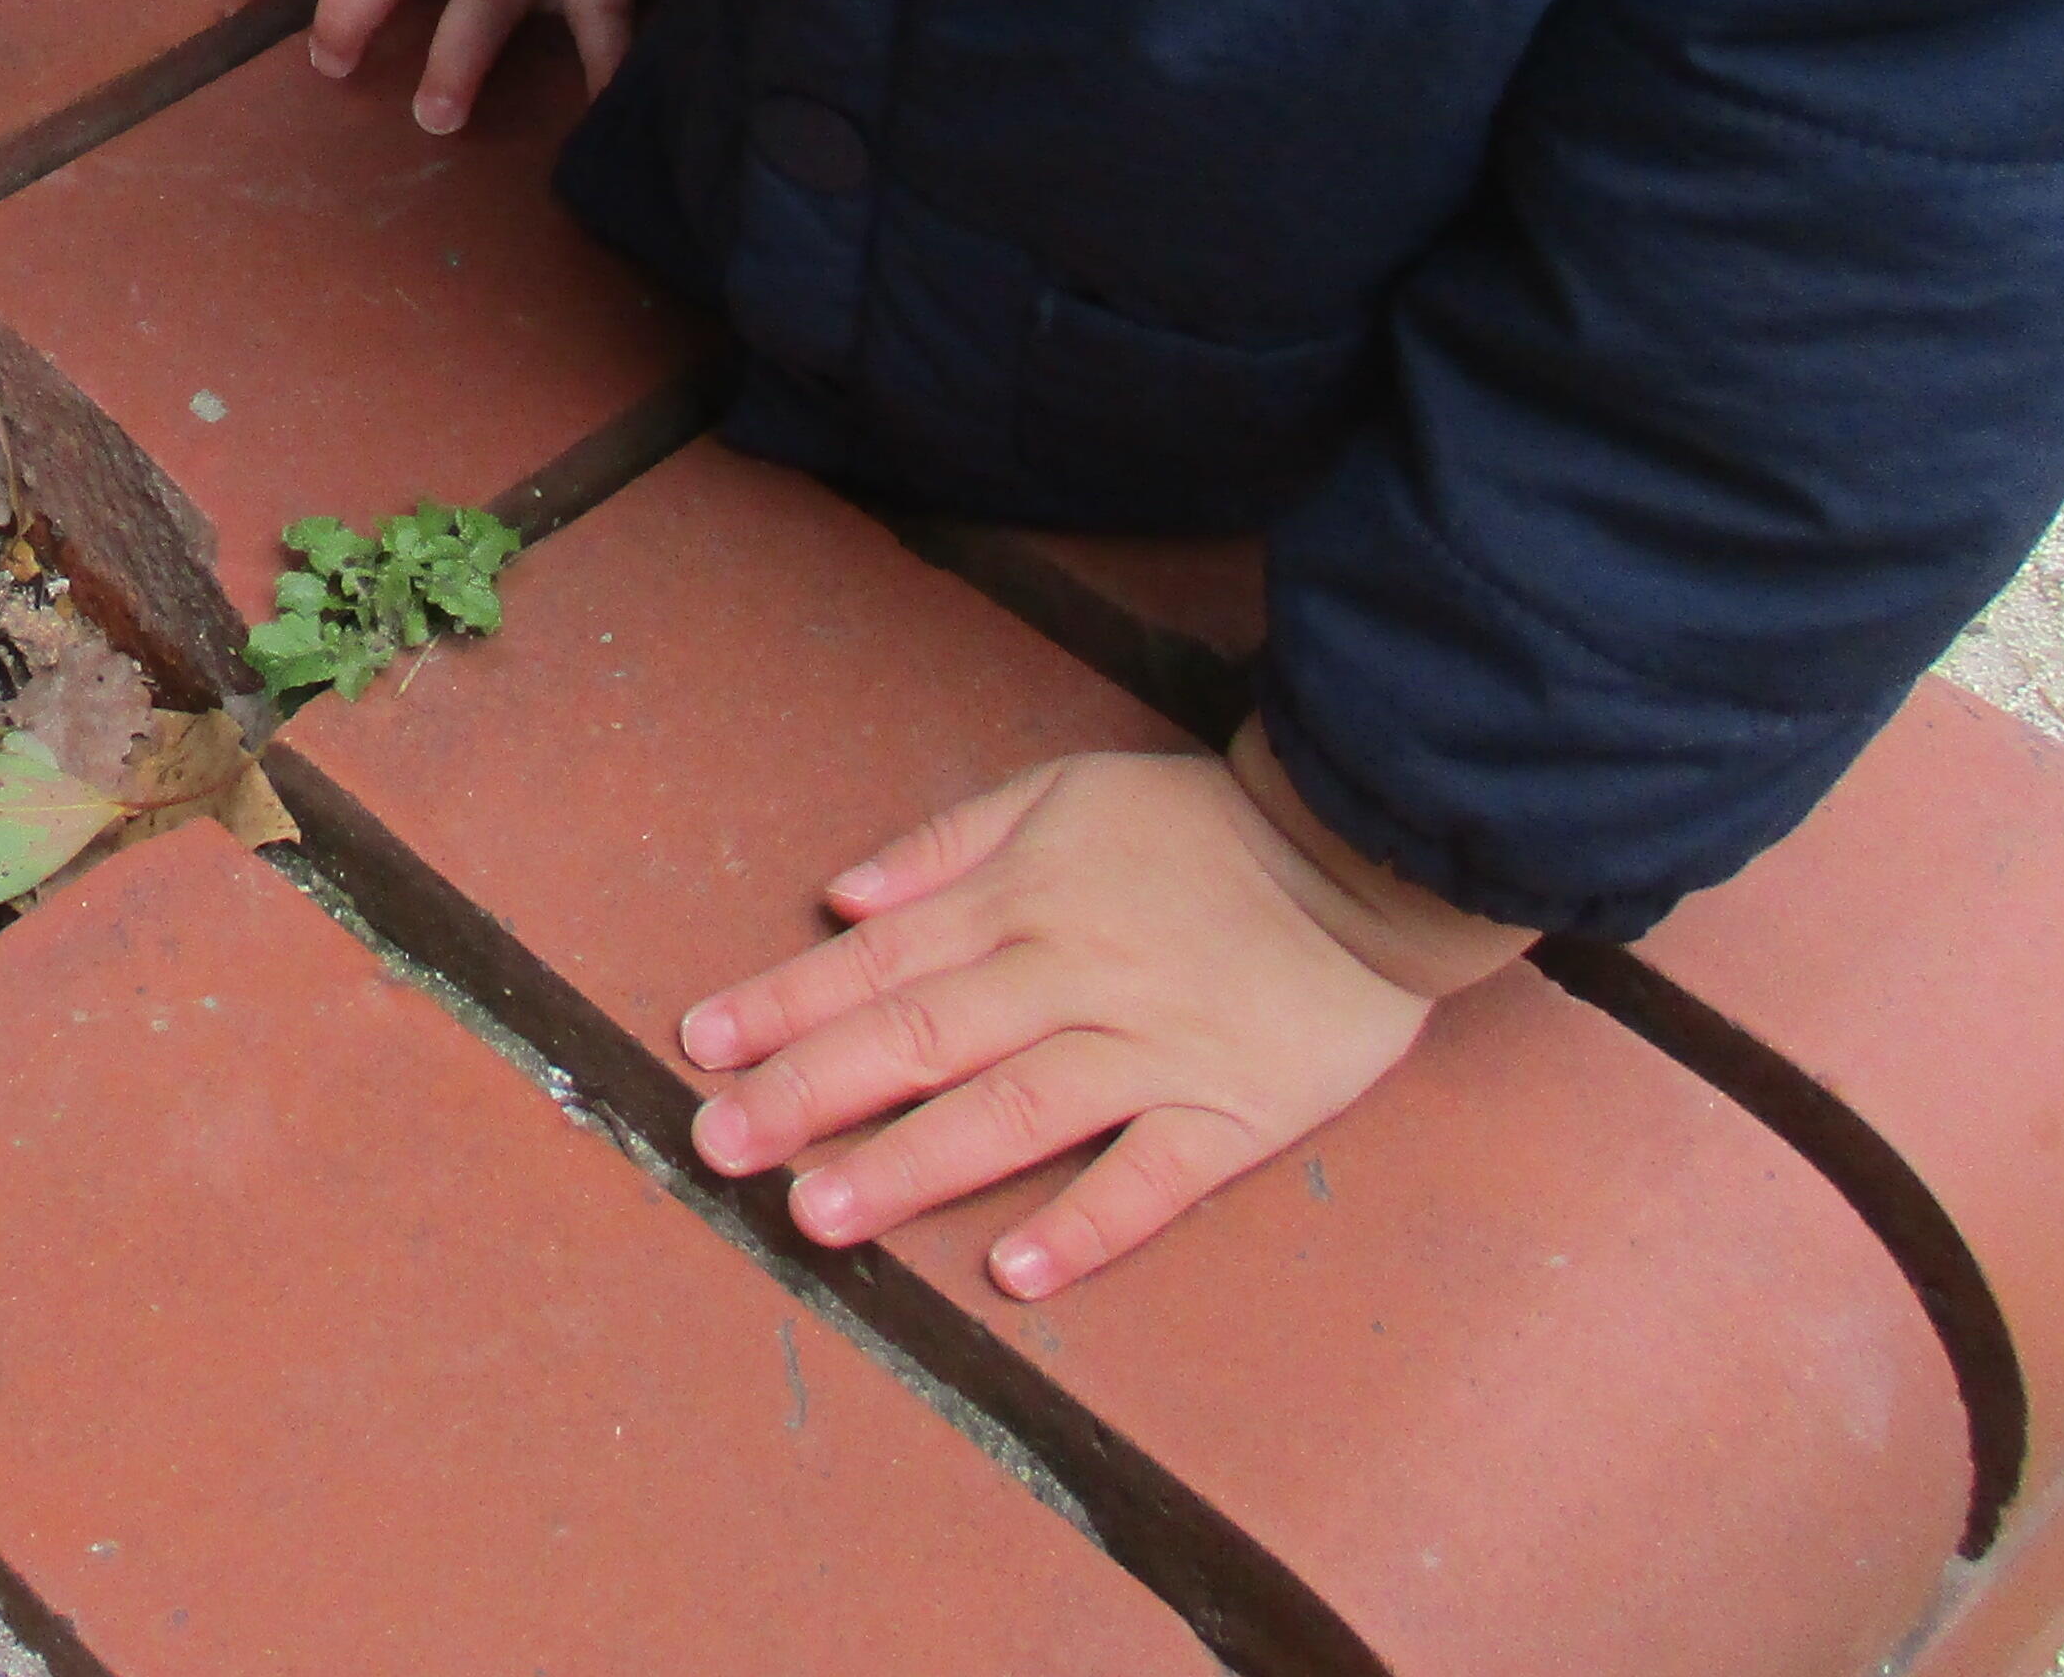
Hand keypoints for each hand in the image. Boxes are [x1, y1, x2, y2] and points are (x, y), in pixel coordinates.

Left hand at [671, 733, 1529, 1297]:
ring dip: (911, 1164)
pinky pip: (1151, 1178)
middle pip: (922, 1037)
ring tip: (818, 1214)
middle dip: (810, 1092)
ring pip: (1014, 1112)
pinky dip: (1084, 1224)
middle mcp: (1069, 975)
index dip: (785, 1004)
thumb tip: (840, 897)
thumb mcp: (1060, 793)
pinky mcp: (1231, 1112)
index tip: (702, 1049)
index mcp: (1022, 900)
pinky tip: (1012, 1270)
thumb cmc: (1197, 827)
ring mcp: (1151, 1049)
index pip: (877, 960)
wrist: (1361, 856)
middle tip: (718, 1142)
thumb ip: (945, 845)